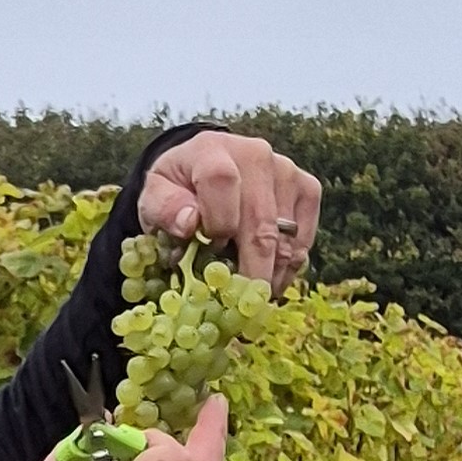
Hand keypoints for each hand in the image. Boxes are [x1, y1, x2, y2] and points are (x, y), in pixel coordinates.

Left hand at [139, 132, 322, 289]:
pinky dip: (287, 269)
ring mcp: (286, 171)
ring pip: (285, 238)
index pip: (222, 182)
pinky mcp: (307, 189)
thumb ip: (164, 208)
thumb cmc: (178, 189)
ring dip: (269, 276)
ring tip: (251, 300)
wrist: (203, 169)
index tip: (208, 252)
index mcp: (213, 150)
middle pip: (261, 221)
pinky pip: (304, 239)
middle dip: (251, 272)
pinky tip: (268, 282)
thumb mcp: (154, 197)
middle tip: (241, 309)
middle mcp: (257, 155)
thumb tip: (190, 224)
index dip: (218, 223)